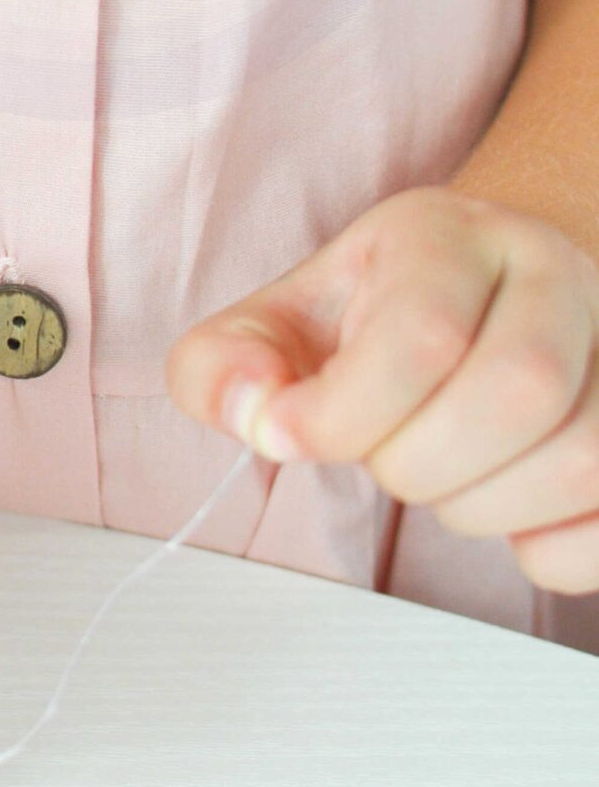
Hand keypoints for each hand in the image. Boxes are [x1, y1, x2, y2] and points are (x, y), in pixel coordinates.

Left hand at [168, 187, 598, 595]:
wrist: (480, 293)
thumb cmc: (375, 317)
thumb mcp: (276, 324)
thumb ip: (223, 368)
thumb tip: (255, 415)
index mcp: (449, 236)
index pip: (422, 333)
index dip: (341, 416)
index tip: (290, 436)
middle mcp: (554, 275)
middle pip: (520, 393)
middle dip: (421, 463)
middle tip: (383, 459)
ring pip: (586, 460)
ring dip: (487, 508)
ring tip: (444, 480)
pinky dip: (550, 550)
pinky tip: (508, 514)